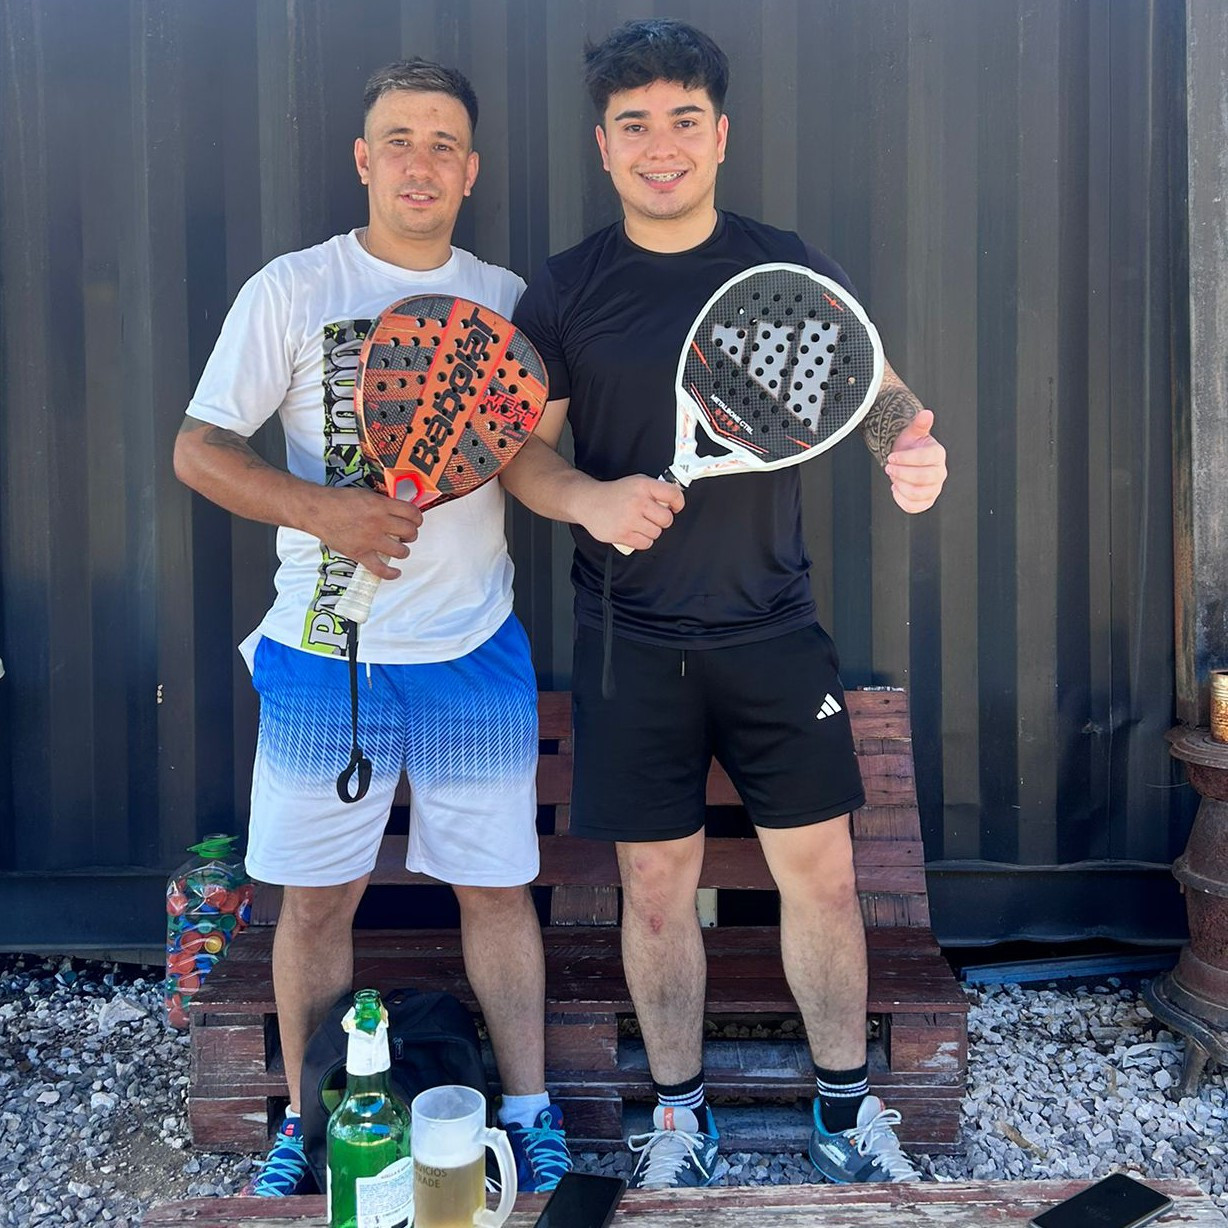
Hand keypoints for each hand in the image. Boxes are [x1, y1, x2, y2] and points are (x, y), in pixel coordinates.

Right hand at [305, 487, 423, 579]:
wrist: (317, 510)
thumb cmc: (338, 500)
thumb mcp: (366, 494)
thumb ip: (384, 503)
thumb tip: (399, 511)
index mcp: (381, 505)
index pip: (412, 513)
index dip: (417, 518)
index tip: (415, 521)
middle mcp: (379, 523)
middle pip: (410, 532)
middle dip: (412, 534)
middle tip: (407, 534)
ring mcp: (370, 540)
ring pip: (401, 551)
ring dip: (403, 551)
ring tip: (399, 548)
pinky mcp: (360, 554)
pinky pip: (380, 569)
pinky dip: (390, 573)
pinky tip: (395, 572)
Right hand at [576, 475, 684, 550]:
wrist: (588, 501)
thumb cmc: (614, 493)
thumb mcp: (635, 482)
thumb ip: (654, 490)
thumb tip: (673, 503)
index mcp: (643, 486)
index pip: (673, 494)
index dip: (678, 502)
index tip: (675, 507)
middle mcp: (638, 502)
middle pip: (667, 519)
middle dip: (662, 520)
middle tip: (652, 517)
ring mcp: (629, 519)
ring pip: (656, 533)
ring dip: (651, 531)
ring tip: (640, 524)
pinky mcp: (622, 534)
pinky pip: (645, 544)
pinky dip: (642, 541)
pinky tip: (634, 532)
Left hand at [885, 409, 946, 512]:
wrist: (907, 461)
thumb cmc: (910, 446)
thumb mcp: (912, 433)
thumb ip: (919, 424)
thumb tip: (926, 413)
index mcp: (938, 454)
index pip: (926, 458)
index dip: (906, 459)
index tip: (891, 457)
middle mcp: (940, 472)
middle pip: (923, 477)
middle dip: (902, 473)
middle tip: (888, 467)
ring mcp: (935, 488)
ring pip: (919, 493)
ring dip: (901, 486)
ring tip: (892, 477)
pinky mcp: (927, 501)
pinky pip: (916, 507)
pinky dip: (902, 501)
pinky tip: (895, 489)